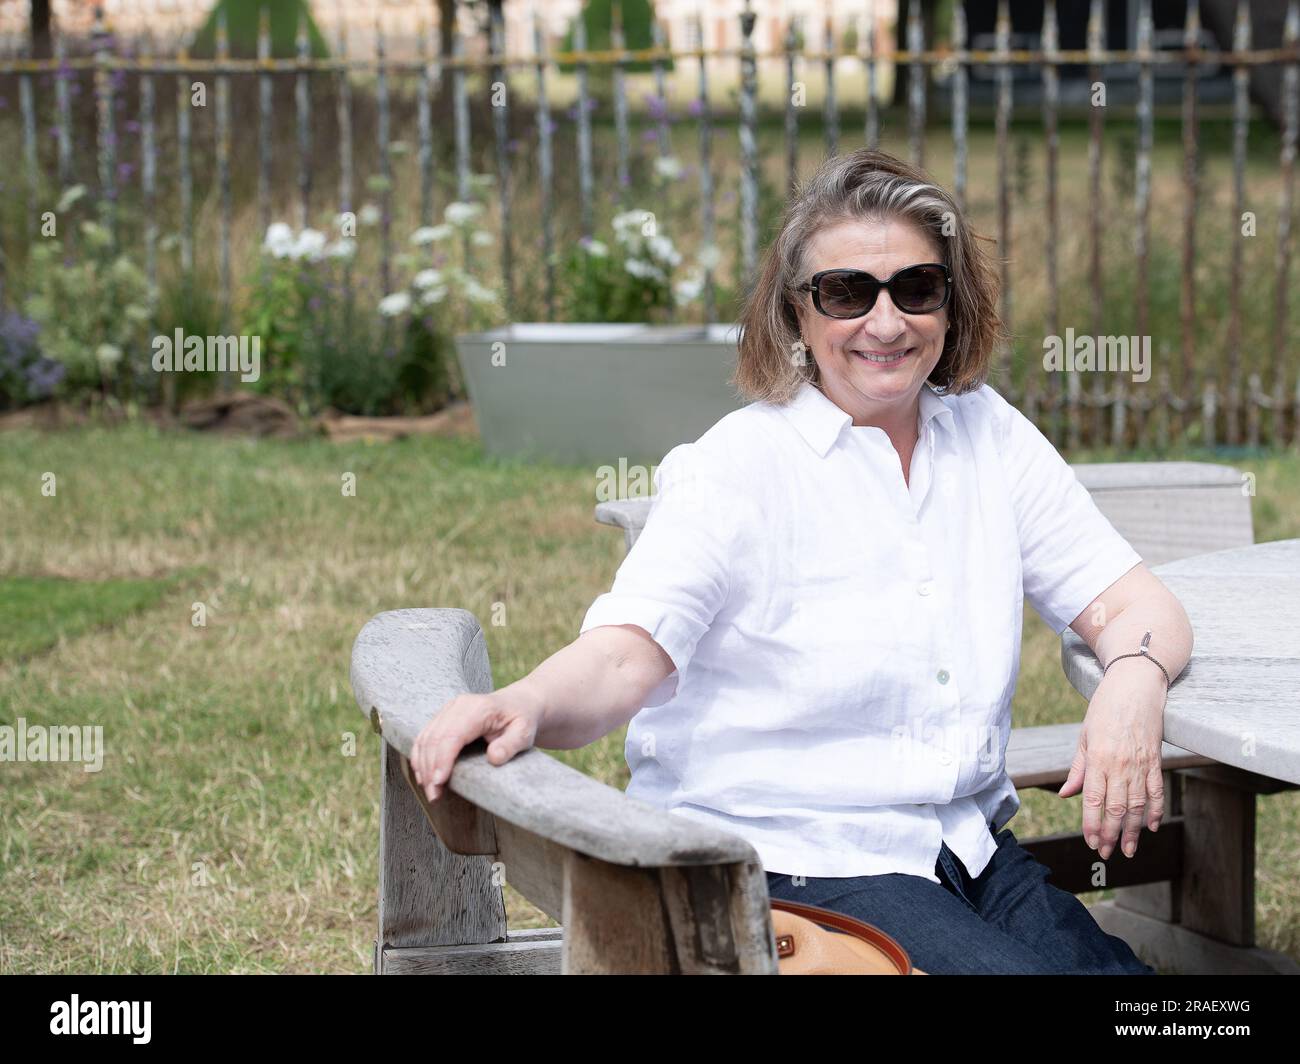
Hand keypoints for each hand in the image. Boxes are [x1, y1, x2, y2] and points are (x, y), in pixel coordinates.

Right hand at [410, 683, 544, 802]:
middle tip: (434, 796)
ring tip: (430, 790)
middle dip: (430, 769)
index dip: (442, 760)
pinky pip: (425, 736)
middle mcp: (459, 705)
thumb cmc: (522, 720)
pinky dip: (420, 756)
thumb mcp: (525, 733)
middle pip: (434, 738)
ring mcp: (449, 709)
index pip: (452, 735)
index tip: (439, 783)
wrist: (519, 704)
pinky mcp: (443, 716)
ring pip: (425, 737)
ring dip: (422, 765)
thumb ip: (511, 745)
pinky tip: (423, 775)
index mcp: (479, 709)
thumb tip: (493, 758)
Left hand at [1057, 658, 1166, 860]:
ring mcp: (1141, 763)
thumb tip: (1067, 795)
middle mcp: (1120, 764)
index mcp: (1098, 758)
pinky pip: (1157, 790)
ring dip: (1134, 831)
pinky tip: (1152, 826)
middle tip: (1107, 854)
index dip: (1092, 825)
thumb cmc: (1104, 708)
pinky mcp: (1156, 759)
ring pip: (1138, 805)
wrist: (1135, 685)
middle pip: (1117, 808)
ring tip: (1130, 850)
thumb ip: (1078, 768)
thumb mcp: (1084, 735)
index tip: (1091, 842)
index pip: (1093, 800)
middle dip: (1112, 834)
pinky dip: (1155, 810)